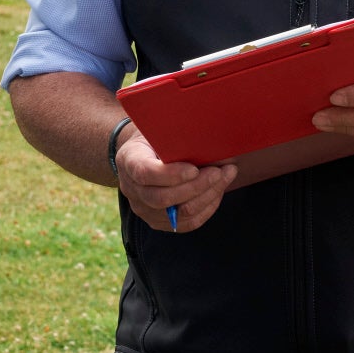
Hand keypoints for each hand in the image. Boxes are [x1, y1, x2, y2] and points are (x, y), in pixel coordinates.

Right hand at [115, 130, 236, 233]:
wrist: (143, 154)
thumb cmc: (156, 137)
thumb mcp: (160, 129)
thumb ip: (177, 136)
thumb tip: (212, 144)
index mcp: (128, 160)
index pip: (145, 173)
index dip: (171, 174)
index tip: (194, 168)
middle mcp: (131, 189)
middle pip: (163, 198)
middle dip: (196, 186)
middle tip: (219, 171)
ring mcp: (144, 209)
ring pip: (179, 214)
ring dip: (207, 196)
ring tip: (226, 176)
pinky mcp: (159, 222)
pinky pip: (188, 223)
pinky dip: (207, 207)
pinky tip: (218, 190)